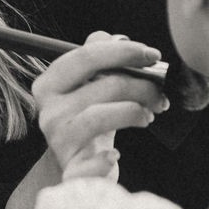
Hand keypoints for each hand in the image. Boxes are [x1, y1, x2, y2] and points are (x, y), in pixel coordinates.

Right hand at [33, 32, 167, 182]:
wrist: (74, 163)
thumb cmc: (86, 118)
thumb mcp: (87, 86)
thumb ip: (97, 58)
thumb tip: (116, 38)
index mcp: (49, 85)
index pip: (86, 56)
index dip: (124, 51)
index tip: (153, 55)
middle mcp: (49, 112)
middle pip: (106, 85)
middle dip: (143, 86)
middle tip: (160, 94)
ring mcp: (59, 141)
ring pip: (101, 117)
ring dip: (136, 112)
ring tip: (148, 115)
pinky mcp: (72, 170)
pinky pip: (91, 164)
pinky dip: (105, 160)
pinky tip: (114, 155)